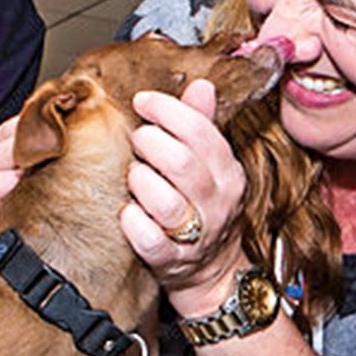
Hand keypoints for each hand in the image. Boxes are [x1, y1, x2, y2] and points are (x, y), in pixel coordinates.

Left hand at [119, 78, 249, 317]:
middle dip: (150, 143)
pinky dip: (133, 223)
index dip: (166, 110)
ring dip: (141, 181)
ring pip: (166, 203)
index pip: (201, 131)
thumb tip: (201, 85)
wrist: (213, 270)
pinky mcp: (173, 261)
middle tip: (138, 140)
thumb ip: (203, 124)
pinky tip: (127, 211)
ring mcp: (197, 235)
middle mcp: (217, 202)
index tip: (142, 101)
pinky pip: (150, 241)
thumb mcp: (212, 165)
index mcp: (228, 172)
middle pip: (182, 162)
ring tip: (135, 176)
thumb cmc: (205, 208)